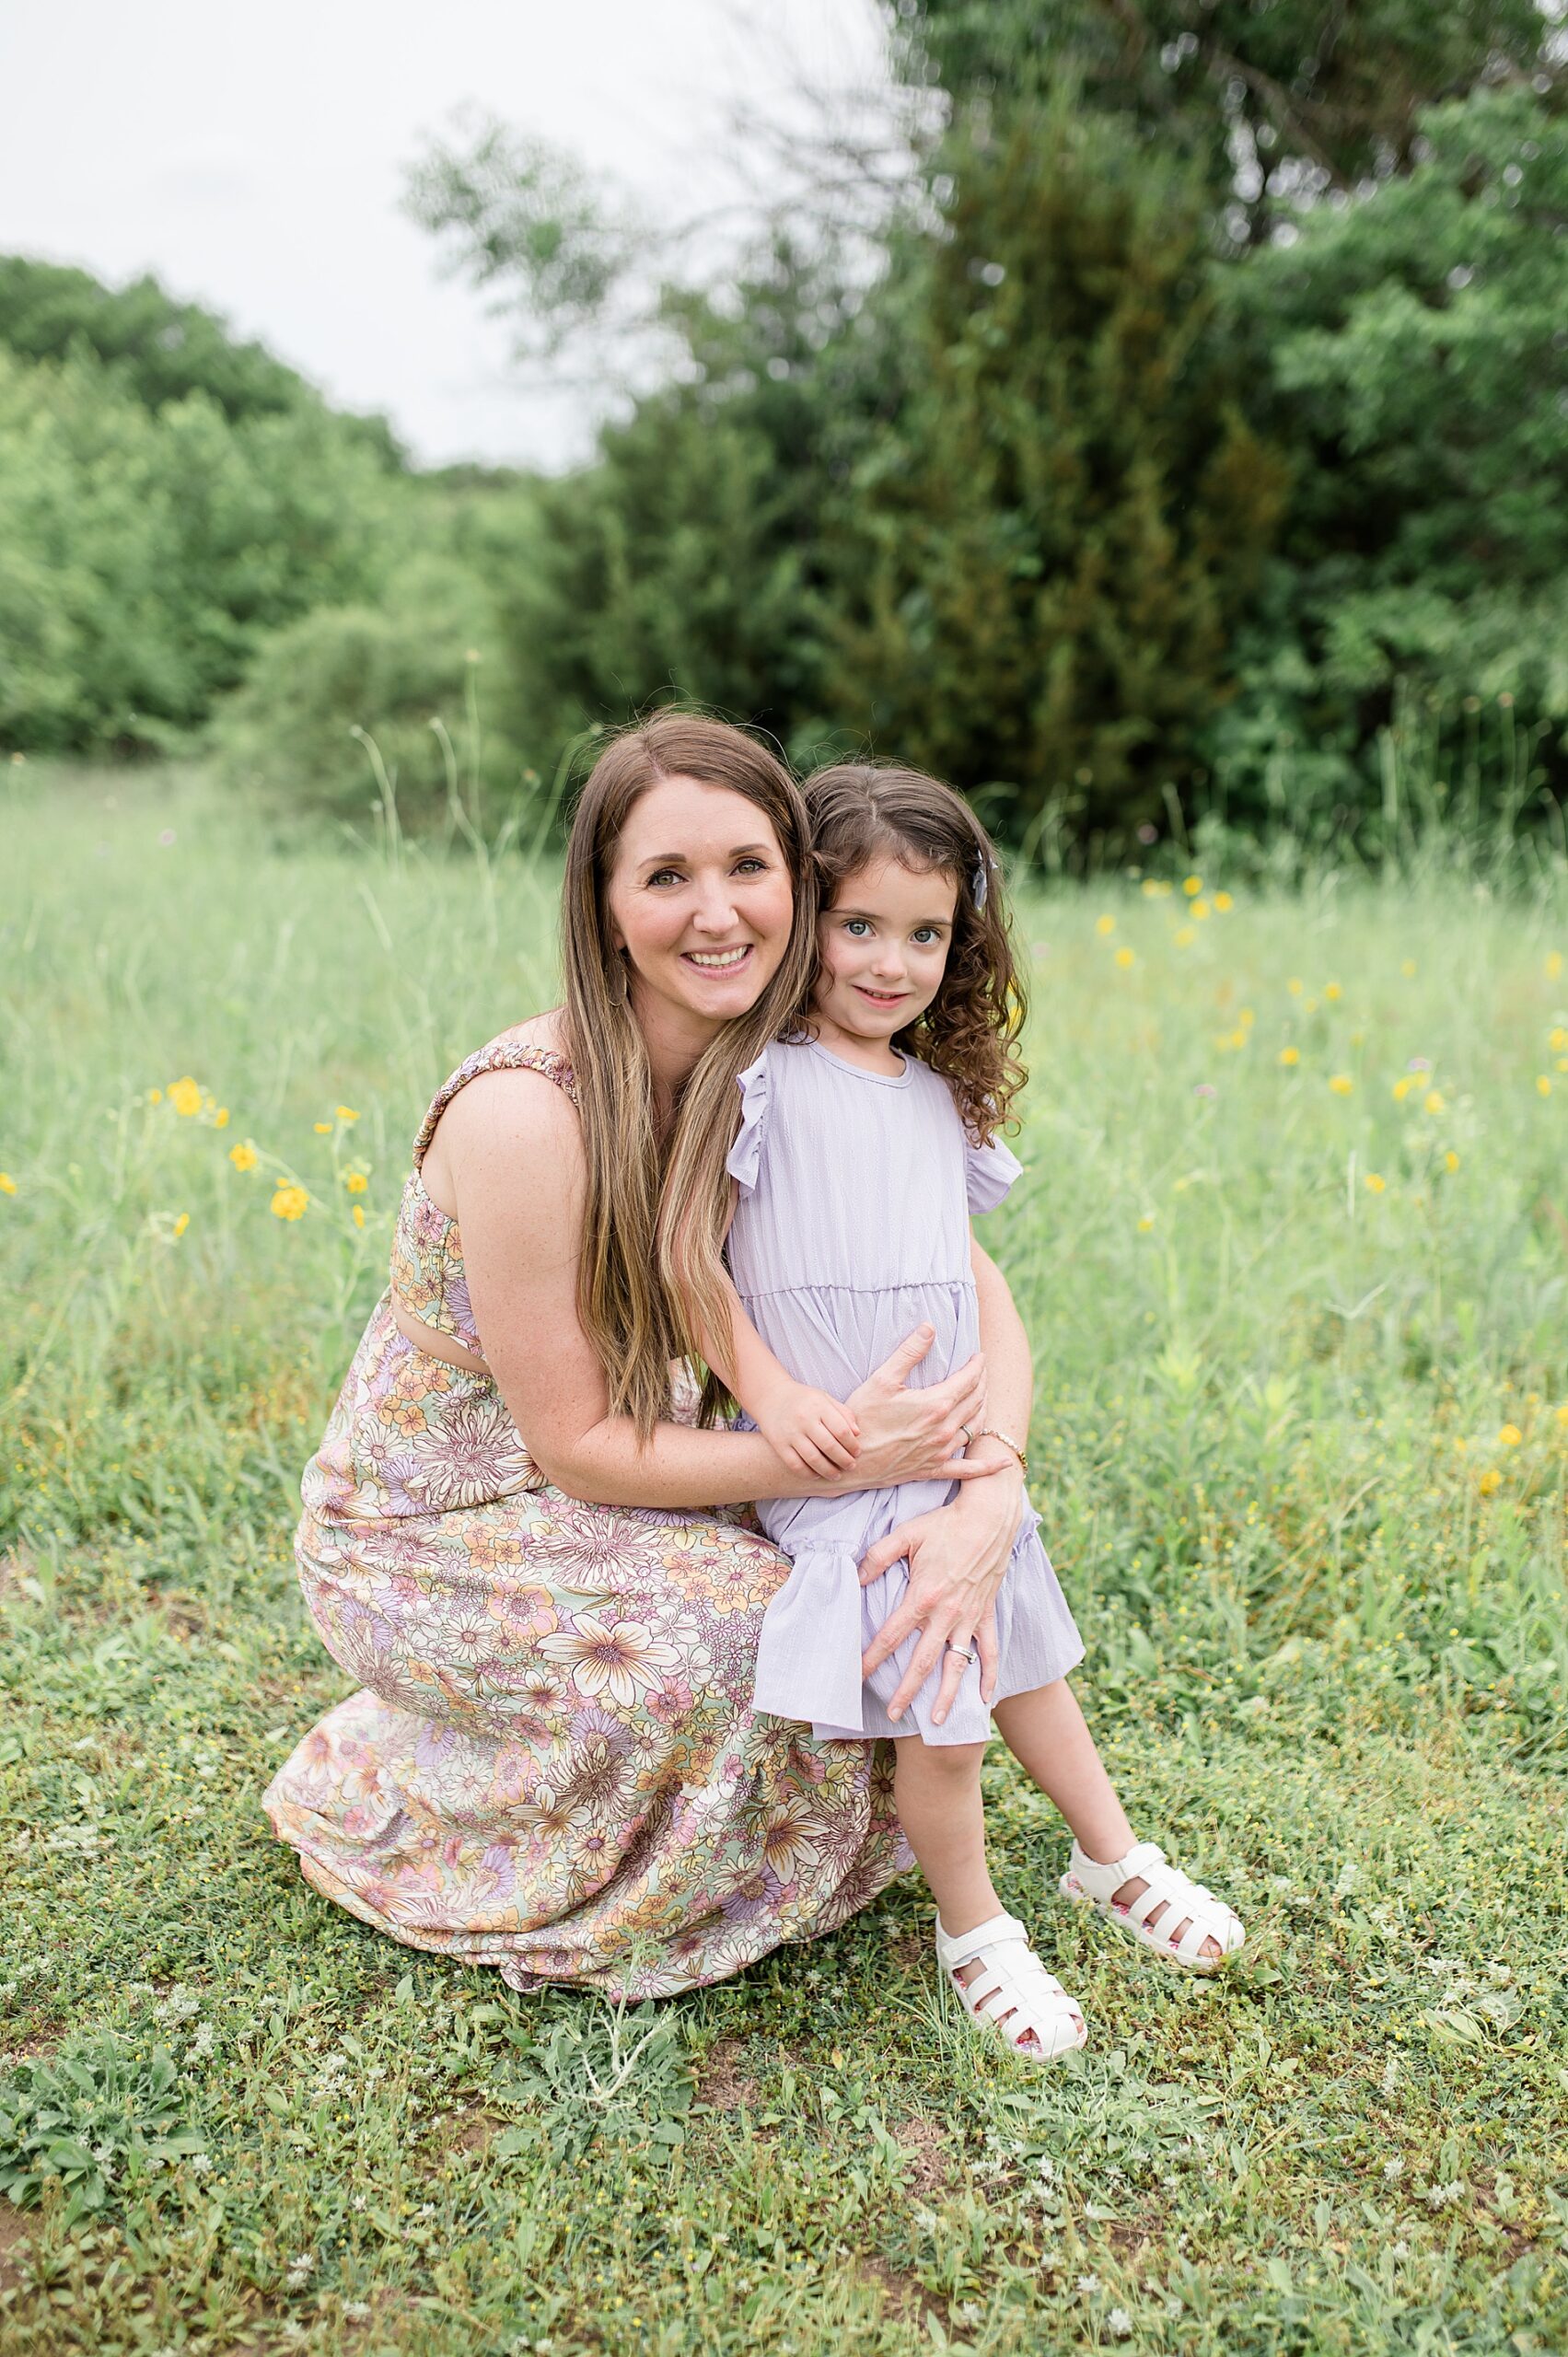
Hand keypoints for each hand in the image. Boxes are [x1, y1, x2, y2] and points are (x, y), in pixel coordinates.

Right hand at [755, 1382, 860, 1480]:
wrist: (771, 1397)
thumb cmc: (804, 1400)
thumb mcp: (825, 1399)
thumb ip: (843, 1414)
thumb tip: (857, 1434)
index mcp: (819, 1407)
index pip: (841, 1430)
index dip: (852, 1445)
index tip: (857, 1452)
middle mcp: (804, 1419)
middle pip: (829, 1446)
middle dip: (844, 1460)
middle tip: (851, 1466)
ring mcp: (790, 1433)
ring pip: (813, 1459)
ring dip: (828, 1471)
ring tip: (837, 1475)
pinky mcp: (779, 1444)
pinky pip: (795, 1464)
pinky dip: (808, 1473)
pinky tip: (817, 1475)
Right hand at [840, 1326, 998, 1490]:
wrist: (850, 1461)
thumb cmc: (862, 1418)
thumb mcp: (882, 1379)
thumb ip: (909, 1352)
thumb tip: (930, 1327)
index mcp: (936, 1404)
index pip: (969, 1380)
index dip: (977, 1365)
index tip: (979, 1355)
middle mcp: (945, 1429)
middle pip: (976, 1401)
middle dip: (982, 1382)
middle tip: (982, 1371)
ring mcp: (941, 1452)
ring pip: (976, 1427)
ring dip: (984, 1409)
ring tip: (983, 1396)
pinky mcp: (934, 1470)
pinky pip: (969, 1470)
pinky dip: (989, 1467)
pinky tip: (1005, 1462)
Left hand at [857, 1465, 1024, 1724]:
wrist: (990, 1517)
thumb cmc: (945, 1524)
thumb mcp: (905, 1534)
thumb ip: (877, 1557)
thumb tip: (856, 1577)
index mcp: (923, 1596)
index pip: (892, 1636)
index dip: (873, 1658)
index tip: (858, 1675)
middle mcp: (947, 1614)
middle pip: (922, 1661)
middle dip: (906, 1691)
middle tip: (892, 1714)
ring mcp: (970, 1617)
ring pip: (957, 1665)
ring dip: (947, 1695)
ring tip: (936, 1720)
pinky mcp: (987, 1613)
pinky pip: (990, 1651)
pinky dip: (988, 1675)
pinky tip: (985, 1699)